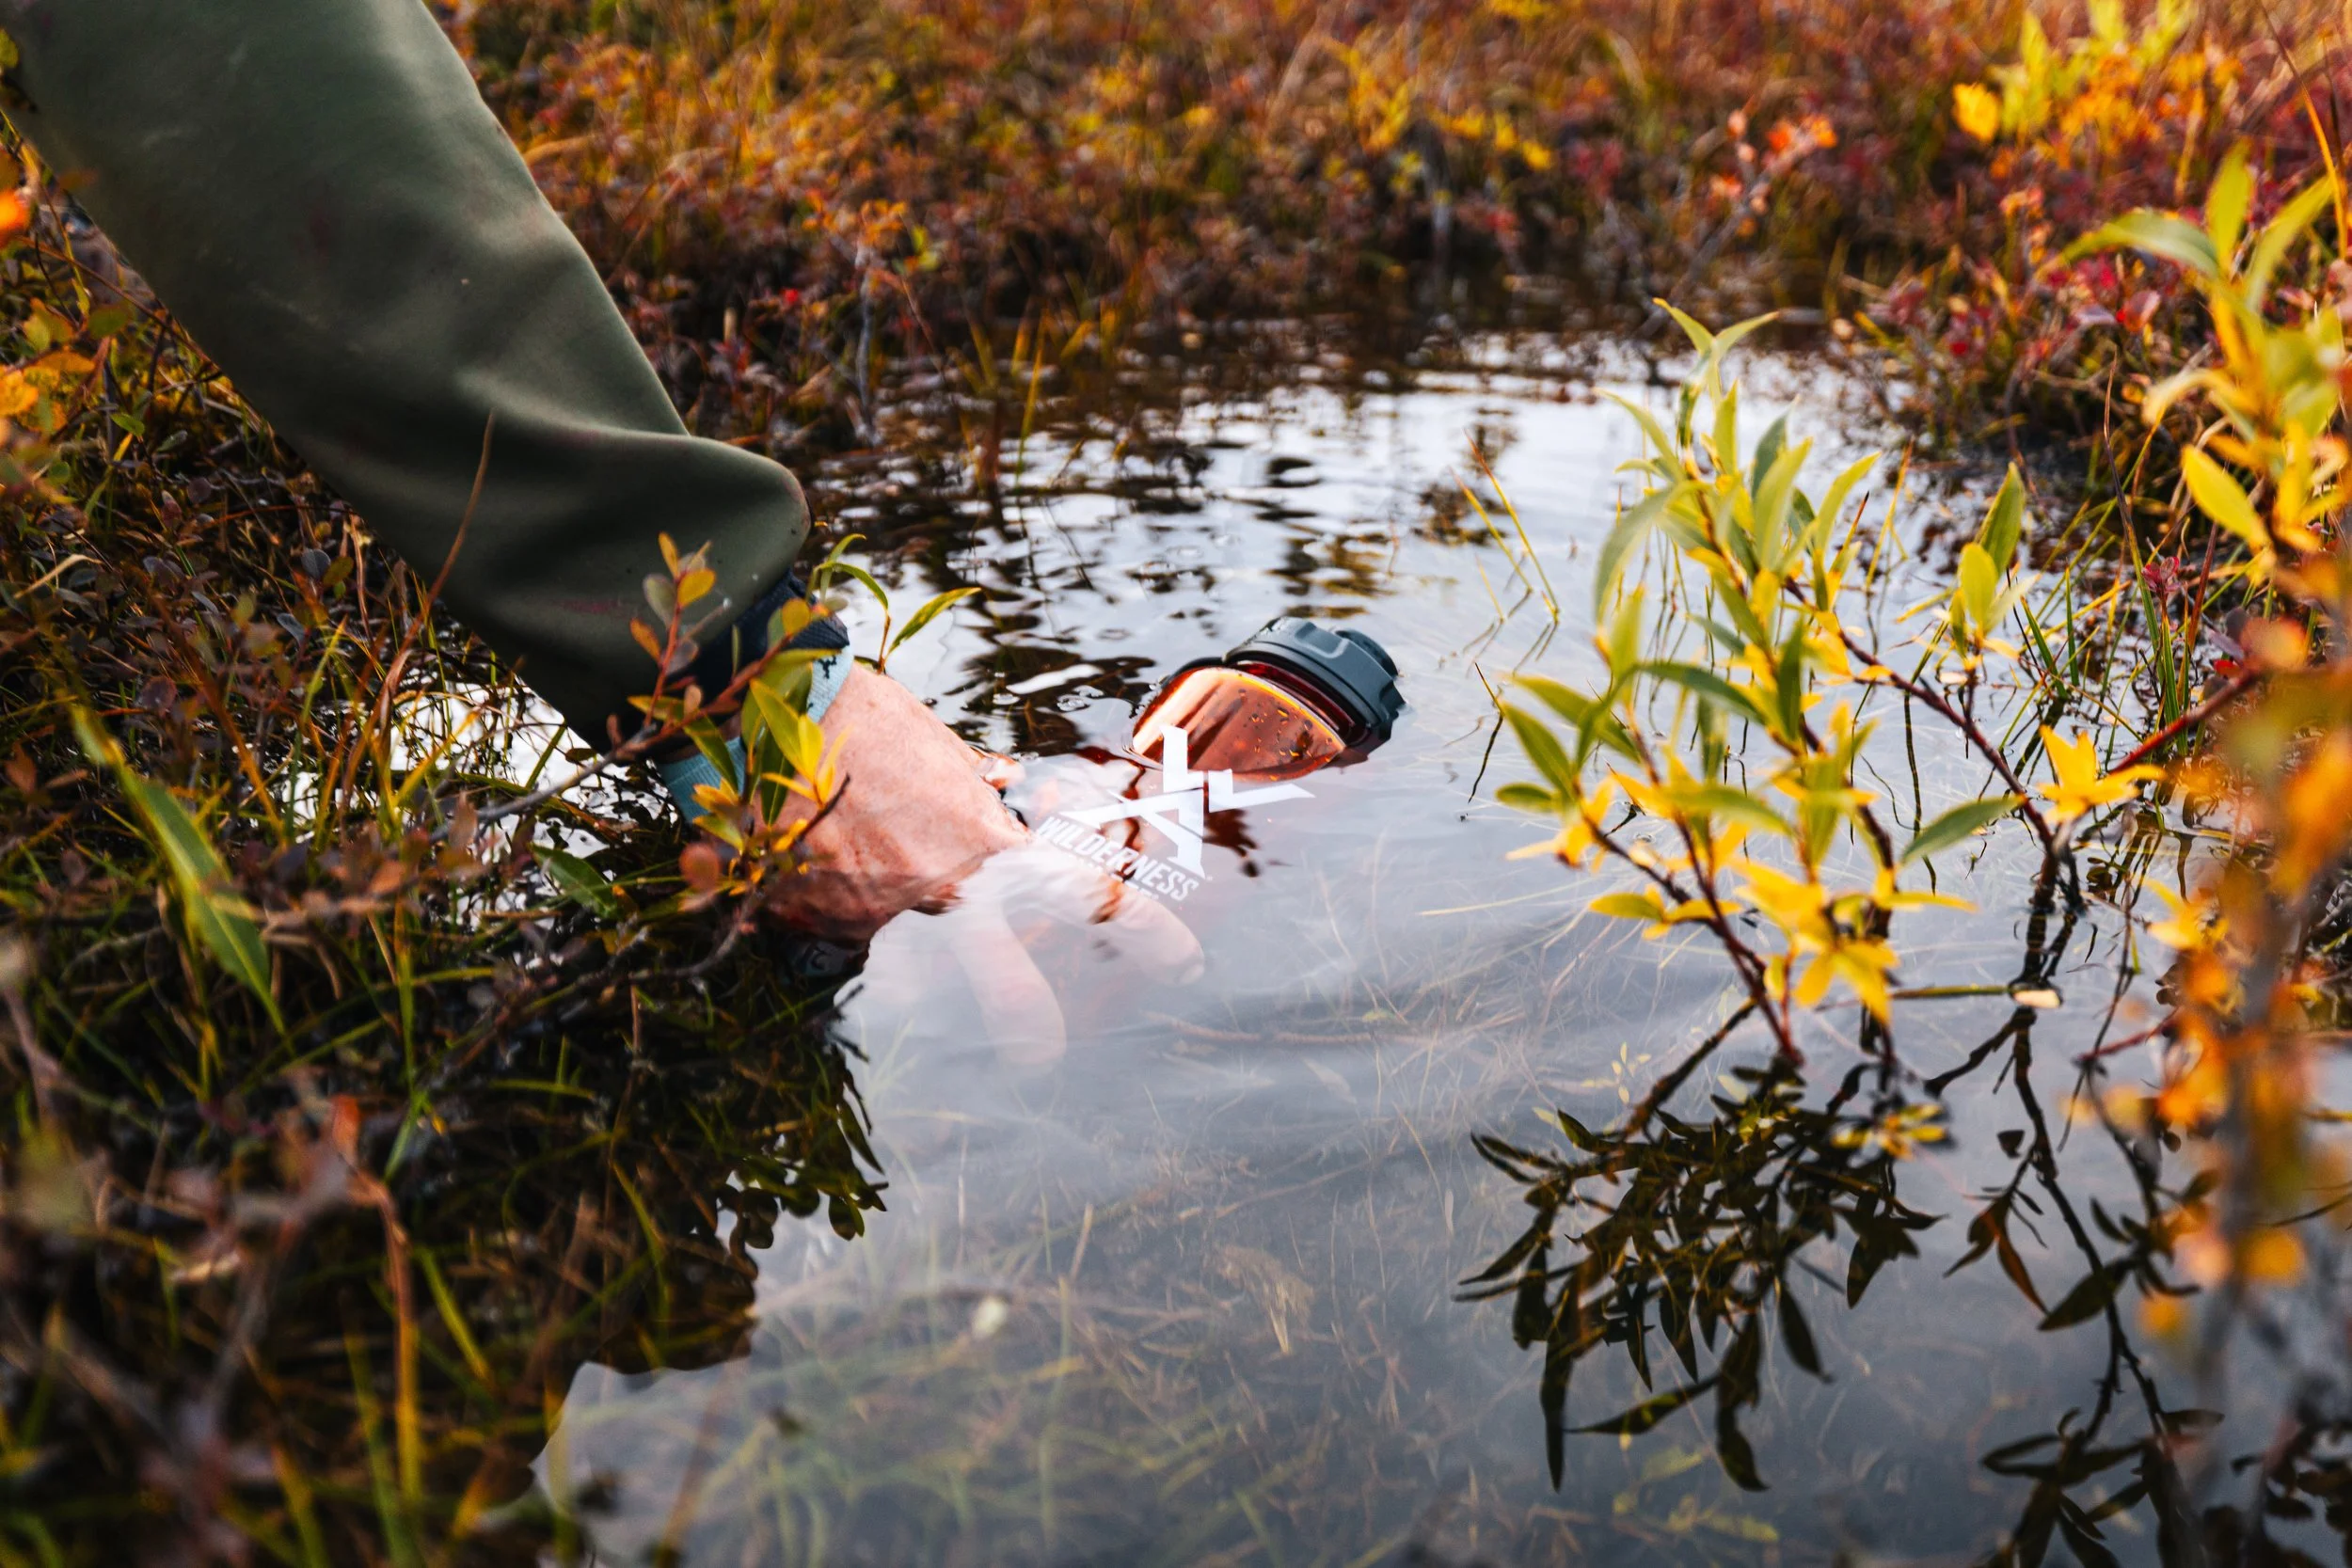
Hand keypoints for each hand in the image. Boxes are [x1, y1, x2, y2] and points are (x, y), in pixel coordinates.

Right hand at [763, 667, 1201, 1060]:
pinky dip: (825, 904)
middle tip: (1041, 1057)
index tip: (1183, 961)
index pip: (1085, 893)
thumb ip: (974, 784)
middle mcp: (934, 890)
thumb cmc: (859, 714)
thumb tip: (999, 787)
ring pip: (895, 957)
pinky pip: (831, 930)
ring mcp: (868, 915)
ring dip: (890, 944)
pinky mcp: (807, 924)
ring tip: (866, 906)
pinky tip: (803, 862)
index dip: (1141, 930)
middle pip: (997, 974)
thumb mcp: (938, 748)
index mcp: (984, 844)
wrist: (753, 710)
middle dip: (1023, 1016)